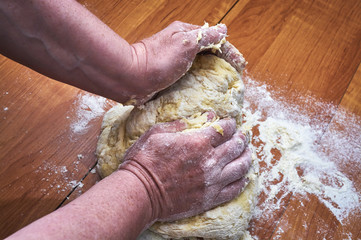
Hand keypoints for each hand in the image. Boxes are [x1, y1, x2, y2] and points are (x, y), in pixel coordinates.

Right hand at [119, 118, 251, 221]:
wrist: (140, 192)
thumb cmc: (144, 160)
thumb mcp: (157, 133)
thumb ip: (180, 124)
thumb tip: (200, 117)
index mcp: (198, 142)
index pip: (224, 129)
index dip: (229, 124)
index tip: (230, 123)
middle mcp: (210, 161)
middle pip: (236, 146)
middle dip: (242, 138)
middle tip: (243, 136)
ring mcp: (212, 181)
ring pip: (240, 167)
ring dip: (247, 157)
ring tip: (248, 153)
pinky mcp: (209, 198)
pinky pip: (234, 189)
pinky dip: (242, 181)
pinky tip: (244, 177)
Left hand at [129, 21, 226, 103]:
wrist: (132, 78)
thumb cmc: (158, 59)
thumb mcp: (185, 43)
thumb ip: (205, 36)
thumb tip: (223, 29)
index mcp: (186, 33)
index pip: (214, 39)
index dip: (229, 51)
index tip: (240, 66)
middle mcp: (181, 45)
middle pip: (208, 52)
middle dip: (223, 62)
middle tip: (235, 77)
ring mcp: (175, 61)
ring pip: (200, 64)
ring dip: (213, 73)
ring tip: (224, 85)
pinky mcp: (170, 75)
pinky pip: (190, 76)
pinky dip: (201, 81)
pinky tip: (206, 90)